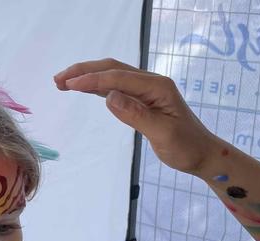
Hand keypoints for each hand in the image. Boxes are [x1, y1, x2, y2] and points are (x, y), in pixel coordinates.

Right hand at [54, 58, 219, 175]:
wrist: (201, 153)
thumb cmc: (185, 146)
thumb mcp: (163, 133)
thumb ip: (136, 115)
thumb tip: (109, 97)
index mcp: (157, 87)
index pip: (119, 78)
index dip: (93, 79)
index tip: (69, 84)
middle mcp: (150, 83)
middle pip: (112, 69)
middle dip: (84, 71)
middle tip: (58, 79)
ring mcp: (145, 90)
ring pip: (112, 76)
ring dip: (87, 76)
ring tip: (62, 82)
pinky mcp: (141, 99)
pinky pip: (115, 87)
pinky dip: (96, 86)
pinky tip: (82, 88)